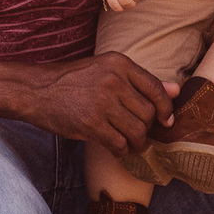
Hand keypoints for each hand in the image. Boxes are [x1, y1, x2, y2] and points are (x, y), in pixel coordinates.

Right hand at [23, 51, 177, 154]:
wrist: (36, 90)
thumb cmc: (74, 81)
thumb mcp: (106, 70)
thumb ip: (140, 81)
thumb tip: (177, 90)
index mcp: (120, 63)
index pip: (156, 88)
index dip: (166, 108)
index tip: (166, 121)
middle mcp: (114, 80)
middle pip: (148, 113)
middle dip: (146, 129)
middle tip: (137, 134)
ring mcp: (102, 102)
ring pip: (137, 131)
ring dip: (136, 143)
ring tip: (128, 144)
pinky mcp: (91, 123)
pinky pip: (119, 144)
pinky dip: (121, 151)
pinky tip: (115, 148)